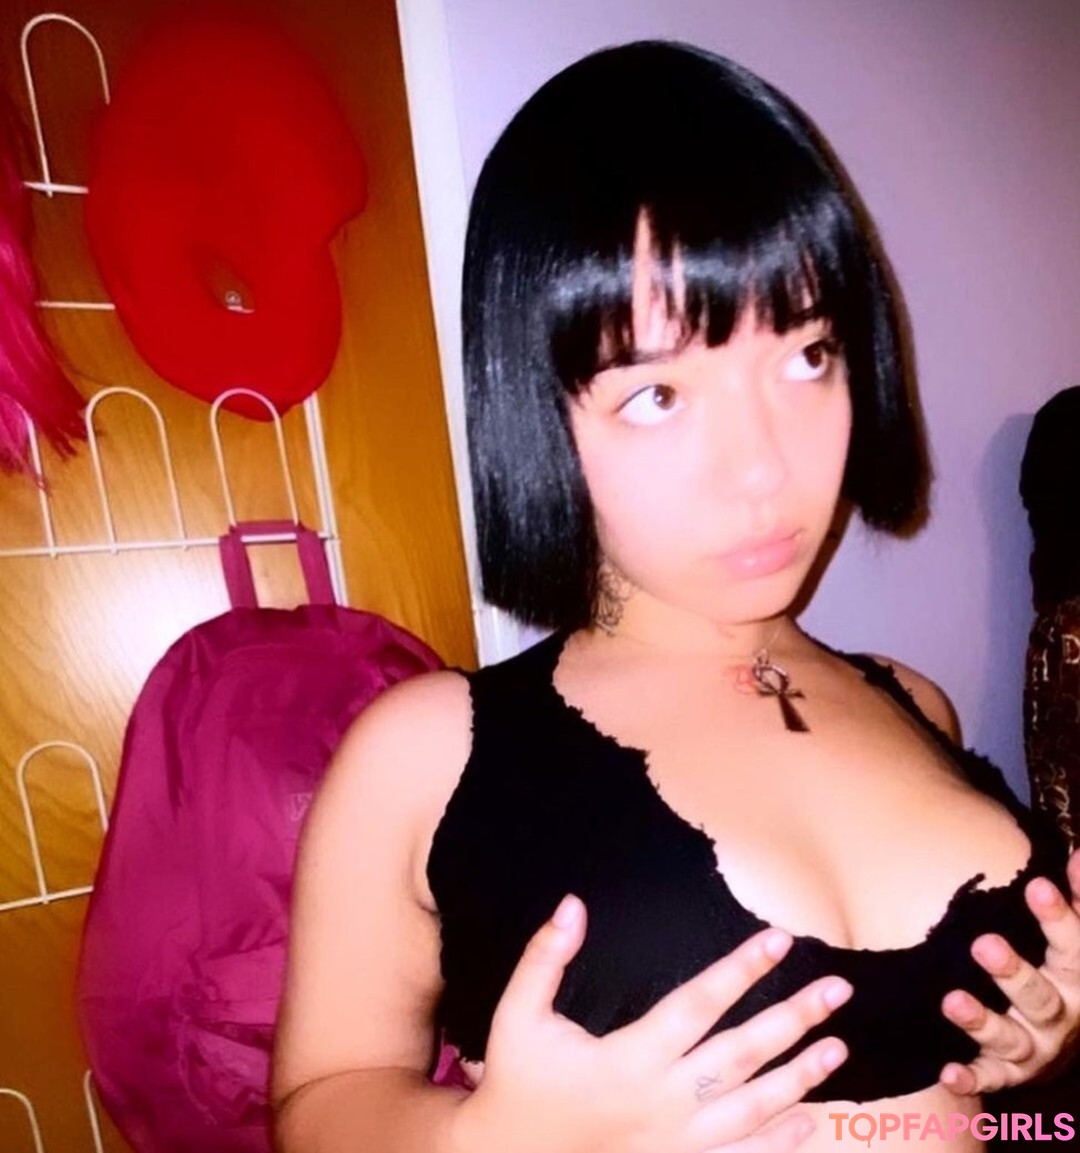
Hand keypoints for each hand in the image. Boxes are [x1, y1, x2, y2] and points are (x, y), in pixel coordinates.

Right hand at [450, 893, 850, 1152]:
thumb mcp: (518, 1015)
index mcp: (628, 1059)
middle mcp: (661, 1102)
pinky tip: (812, 1120)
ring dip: (799, 1077)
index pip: (698, 1003)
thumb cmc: (518, 1081)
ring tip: (839, 1047)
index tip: (779, 938)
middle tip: (837, 989)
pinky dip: (779, 1141)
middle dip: (793, 1018)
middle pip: (741, 1055)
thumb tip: (573, 903)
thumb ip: (545, 957)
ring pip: (752, 1109)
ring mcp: (675, 1144)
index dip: (740, 969)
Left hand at [939, 848, 1079, 1094]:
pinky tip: (947, 1072)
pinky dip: (971, 1078)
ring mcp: (1037, 1049)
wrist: (1071, 1042)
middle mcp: (1061, 1018)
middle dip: (1013, 973)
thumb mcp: (1076, 940)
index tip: (1035, 886)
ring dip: (982, 1022)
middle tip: (982, 944)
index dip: (1058, 917)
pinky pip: (991, 1079)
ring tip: (952, 1000)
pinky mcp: (1011, 1073)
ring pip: (1011, 1039)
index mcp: (1079, 979)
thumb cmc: (1066, 973)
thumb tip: (1076, 854)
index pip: (1073, 947)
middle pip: (1039, 998)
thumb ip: (1077, 901)